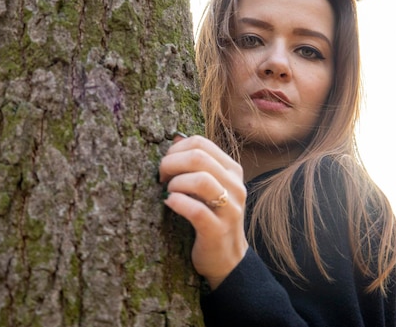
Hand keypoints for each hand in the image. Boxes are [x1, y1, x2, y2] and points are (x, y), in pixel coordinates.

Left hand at [159, 134, 247, 289]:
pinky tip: (169, 204)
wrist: (227, 259)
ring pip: (201, 180)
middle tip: (160, 178)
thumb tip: (175, 137)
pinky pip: (196, 210)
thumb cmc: (211, 218)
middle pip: (198, 158)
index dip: (176, 149)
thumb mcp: (208, 187)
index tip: (165, 164)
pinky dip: (177, 203)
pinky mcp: (218, 230)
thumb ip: (196, 164)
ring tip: (168, 192)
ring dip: (176, 183)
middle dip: (171, 163)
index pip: (201, 143)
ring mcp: (230, 209)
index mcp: (232, 170)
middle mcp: (236, 186)